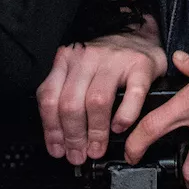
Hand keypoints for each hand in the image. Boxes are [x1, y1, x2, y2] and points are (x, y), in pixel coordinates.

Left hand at [38, 21, 167, 165]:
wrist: (139, 33)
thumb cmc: (108, 59)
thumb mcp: (79, 69)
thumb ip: (66, 94)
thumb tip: (59, 138)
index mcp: (67, 59)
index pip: (49, 97)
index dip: (52, 129)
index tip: (58, 149)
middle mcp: (87, 57)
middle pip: (71, 103)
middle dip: (73, 137)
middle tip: (79, 154)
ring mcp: (114, 59)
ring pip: (97, 101)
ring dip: (96, 132)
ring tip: (98, 148)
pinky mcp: (140, 65)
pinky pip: (131, 95)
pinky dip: (124, 116)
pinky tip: (120, 128)